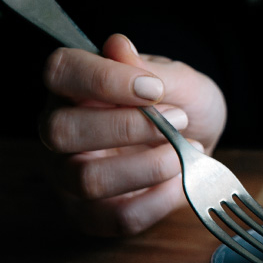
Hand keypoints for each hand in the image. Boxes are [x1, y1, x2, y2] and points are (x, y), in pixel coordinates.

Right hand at [39, 33, 226, 235]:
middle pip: (61, 131)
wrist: (202, 143)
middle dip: (129, 127)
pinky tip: (181, 182)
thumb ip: (151, 69)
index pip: (60, 71)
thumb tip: (116, 46)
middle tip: (180, 120)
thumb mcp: (182, 82)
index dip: (104, 80)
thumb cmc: (183, 105)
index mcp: (73, 86)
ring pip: (87, 180)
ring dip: (149, 166)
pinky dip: (159, 200)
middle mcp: (59, 130)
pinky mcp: (91, 215)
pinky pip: (116, 217)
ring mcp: (69, 176)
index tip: (154, 88)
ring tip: (187, 151)